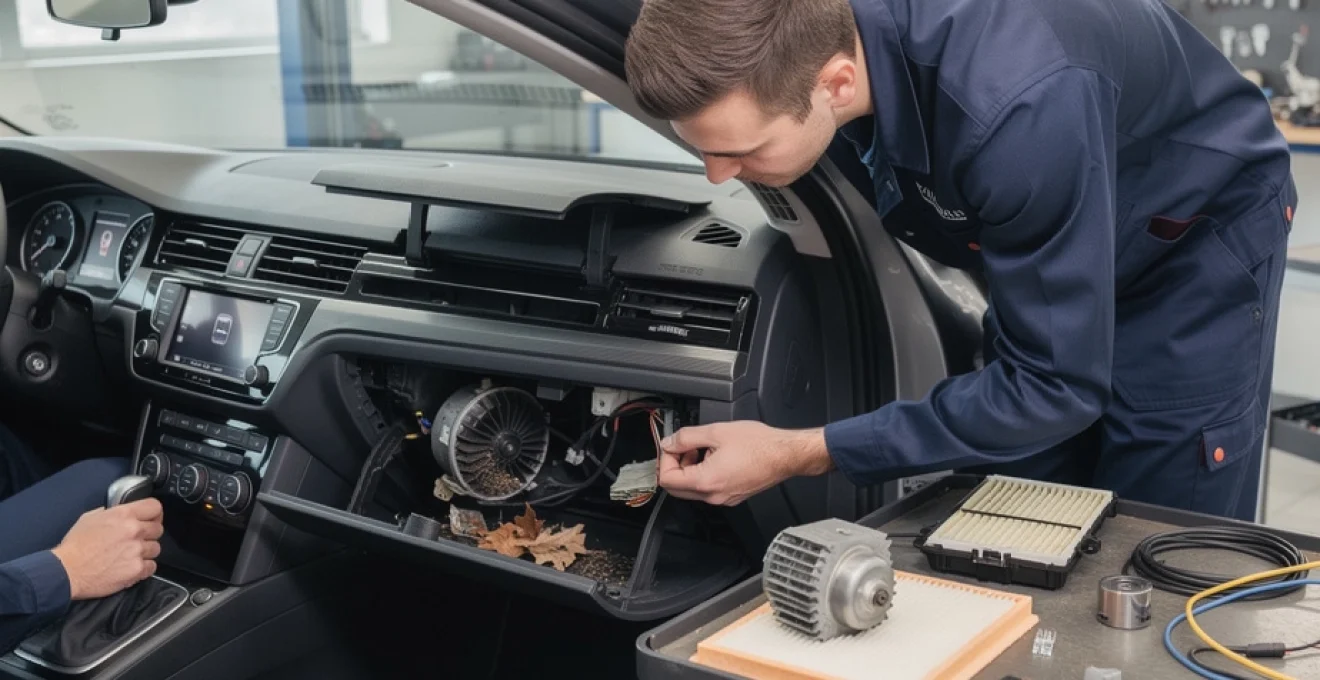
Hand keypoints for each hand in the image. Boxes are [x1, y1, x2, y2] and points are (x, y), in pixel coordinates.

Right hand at [51, 498, 163, 599]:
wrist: (67, 571)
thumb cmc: (75, 546)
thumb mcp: (90, 518)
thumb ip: (111, 513)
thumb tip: (122, 513)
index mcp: (124, 515)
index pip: (155, 507)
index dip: (154, 513)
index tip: (152, 519)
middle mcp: (134, 531)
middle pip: (158, 529)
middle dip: (149, 534)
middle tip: (137, 540)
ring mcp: (137, 550)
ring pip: (156, 548)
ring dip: (146, 552)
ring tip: (130, 555)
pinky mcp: (137, 569)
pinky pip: (152, 566)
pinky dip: (144, 568)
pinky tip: (131, 566)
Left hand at [658, 421, 834, 505]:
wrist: (785, 455)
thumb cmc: (759, 444)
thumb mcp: (716, 432)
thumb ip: (686, 437)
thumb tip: (669, 442)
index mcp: (706, 481)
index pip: (667, 480)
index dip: (665, 460)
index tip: (672, 446)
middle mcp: (713, 495)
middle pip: (676, 488)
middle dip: (676, 465)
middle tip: (685, 447)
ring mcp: (723, 498)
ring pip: (693, 488)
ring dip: (691, 469)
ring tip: (704, 449)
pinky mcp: (732, 496)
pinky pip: (709, 489)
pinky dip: (704, 474)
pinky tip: (716, 457)